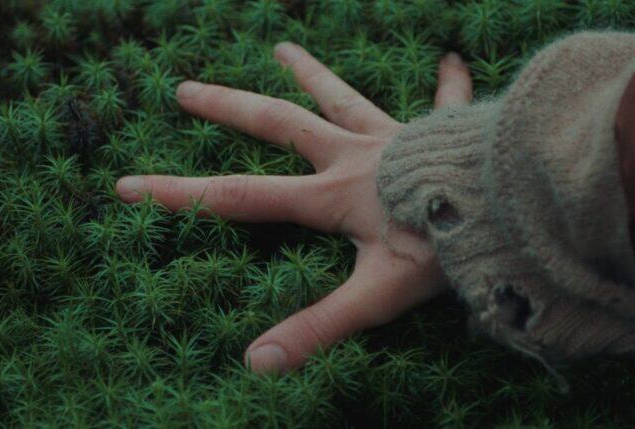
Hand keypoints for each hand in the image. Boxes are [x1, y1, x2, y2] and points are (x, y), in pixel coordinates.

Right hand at [115, 42, 473, 373]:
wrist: (509, 203)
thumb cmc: (442, 246)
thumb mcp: (374, 296)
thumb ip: (316, 329)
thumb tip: (256, 363)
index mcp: (330, 196)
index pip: (238, 197)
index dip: (177, 194)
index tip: (125, 184)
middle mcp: (353, 156)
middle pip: (277, 125)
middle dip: (226, 109)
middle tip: (185, 88)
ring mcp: (395, 137)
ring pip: (343, 97)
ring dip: (311, 74)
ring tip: (283, 47)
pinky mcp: (438, 132)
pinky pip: (441, 101)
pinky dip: (444, 84)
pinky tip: (451, 59)